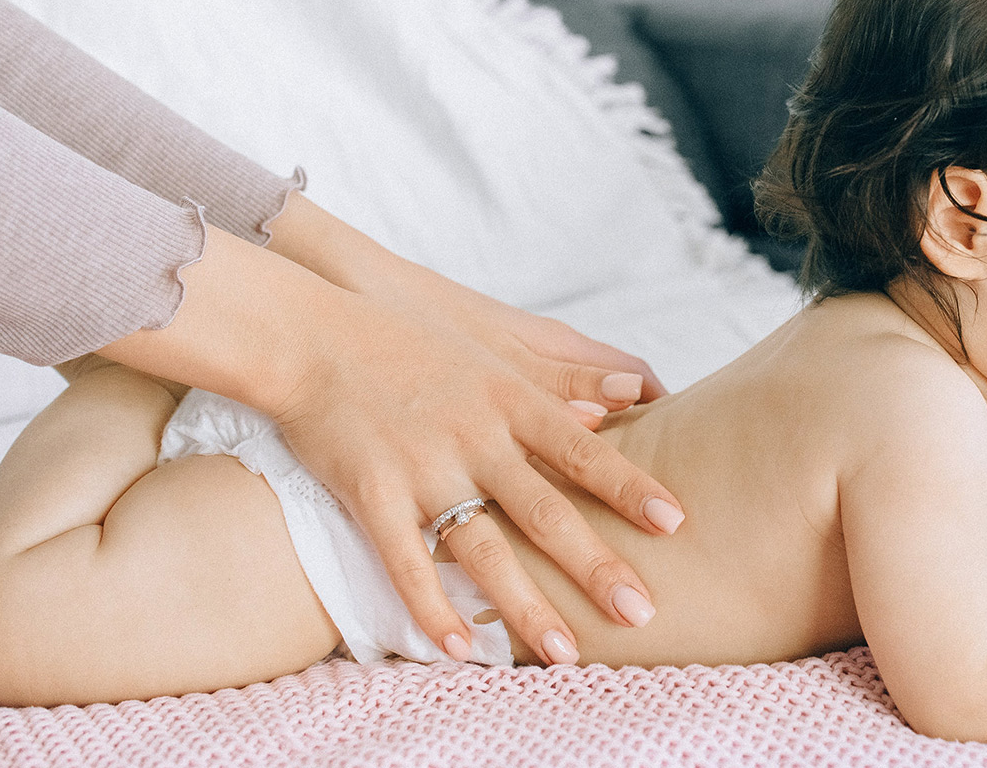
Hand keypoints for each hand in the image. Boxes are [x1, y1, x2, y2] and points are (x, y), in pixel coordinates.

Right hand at [102, 222, 684, 666]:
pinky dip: (433, 608)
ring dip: (525, 606)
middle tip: (642, 610)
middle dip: (596, 565)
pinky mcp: (369, 490)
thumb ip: (559, 376)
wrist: (309, 332)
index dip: (630, 488)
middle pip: (545, 509)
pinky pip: (406, 561)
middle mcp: (473, 435)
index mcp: (507, 398)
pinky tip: (460, 649)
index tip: (677, 523)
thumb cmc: (405, 335)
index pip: (583, 451)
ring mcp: (421, 466)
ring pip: (483, 547)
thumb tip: (628, 396)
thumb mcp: (490, 344)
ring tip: (565, 653)